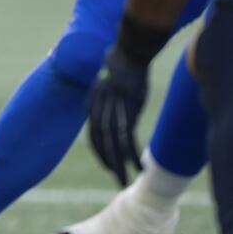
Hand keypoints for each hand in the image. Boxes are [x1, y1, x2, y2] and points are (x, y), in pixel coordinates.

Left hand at [88, 46, 148, 186]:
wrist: (130, 51)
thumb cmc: (125, 66)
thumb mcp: (114, 84)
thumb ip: (111, 101)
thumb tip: (118, 115)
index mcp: (93, 104)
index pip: (94, 136)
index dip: (100, 152)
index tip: (108, 165)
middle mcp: (99, 110)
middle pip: (101, 143)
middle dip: (108, 164)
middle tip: (118, 181)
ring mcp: (112, 111)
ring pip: (113, 146)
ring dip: (119, 166)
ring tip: (124, 181)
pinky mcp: (127, 111)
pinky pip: (128, 140)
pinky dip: (133, 156)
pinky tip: (140, 167)